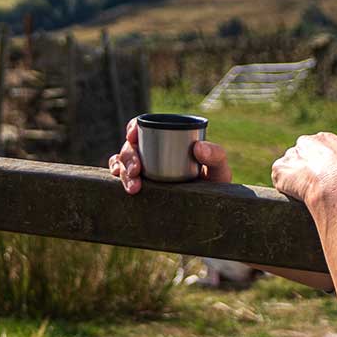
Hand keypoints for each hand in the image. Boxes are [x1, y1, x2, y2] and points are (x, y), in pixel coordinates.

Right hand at [108, 117, 231, 193]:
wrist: (208, 209)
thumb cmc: (214, 184)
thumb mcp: (219, 169)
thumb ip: (216, 156)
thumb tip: (198, 147)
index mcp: (169, 139)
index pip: (146, 127)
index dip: (134, 127)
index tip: (133, 136)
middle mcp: (153, 151)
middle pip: (131, 146)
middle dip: (129, 157)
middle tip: (137, 171)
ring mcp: (144, 168)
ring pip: (122, 161)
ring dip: (123, 171)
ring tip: (134, 188)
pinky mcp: (139, 184)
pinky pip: (121, 175)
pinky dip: (117, 176)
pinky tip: (123, 186)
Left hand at [271, 132, 336, 206]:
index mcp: (325, 139)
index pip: (318, 149)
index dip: (321, 165)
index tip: (325, 178)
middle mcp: (305, 142)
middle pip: (301, 156)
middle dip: (305, 170)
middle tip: (315, 187)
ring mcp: (291, 155)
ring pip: (289, 168)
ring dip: (295, 180)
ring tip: (308, 194)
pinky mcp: (279, 170)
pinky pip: (280, 180)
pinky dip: (286, 189)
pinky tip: (298, 196)